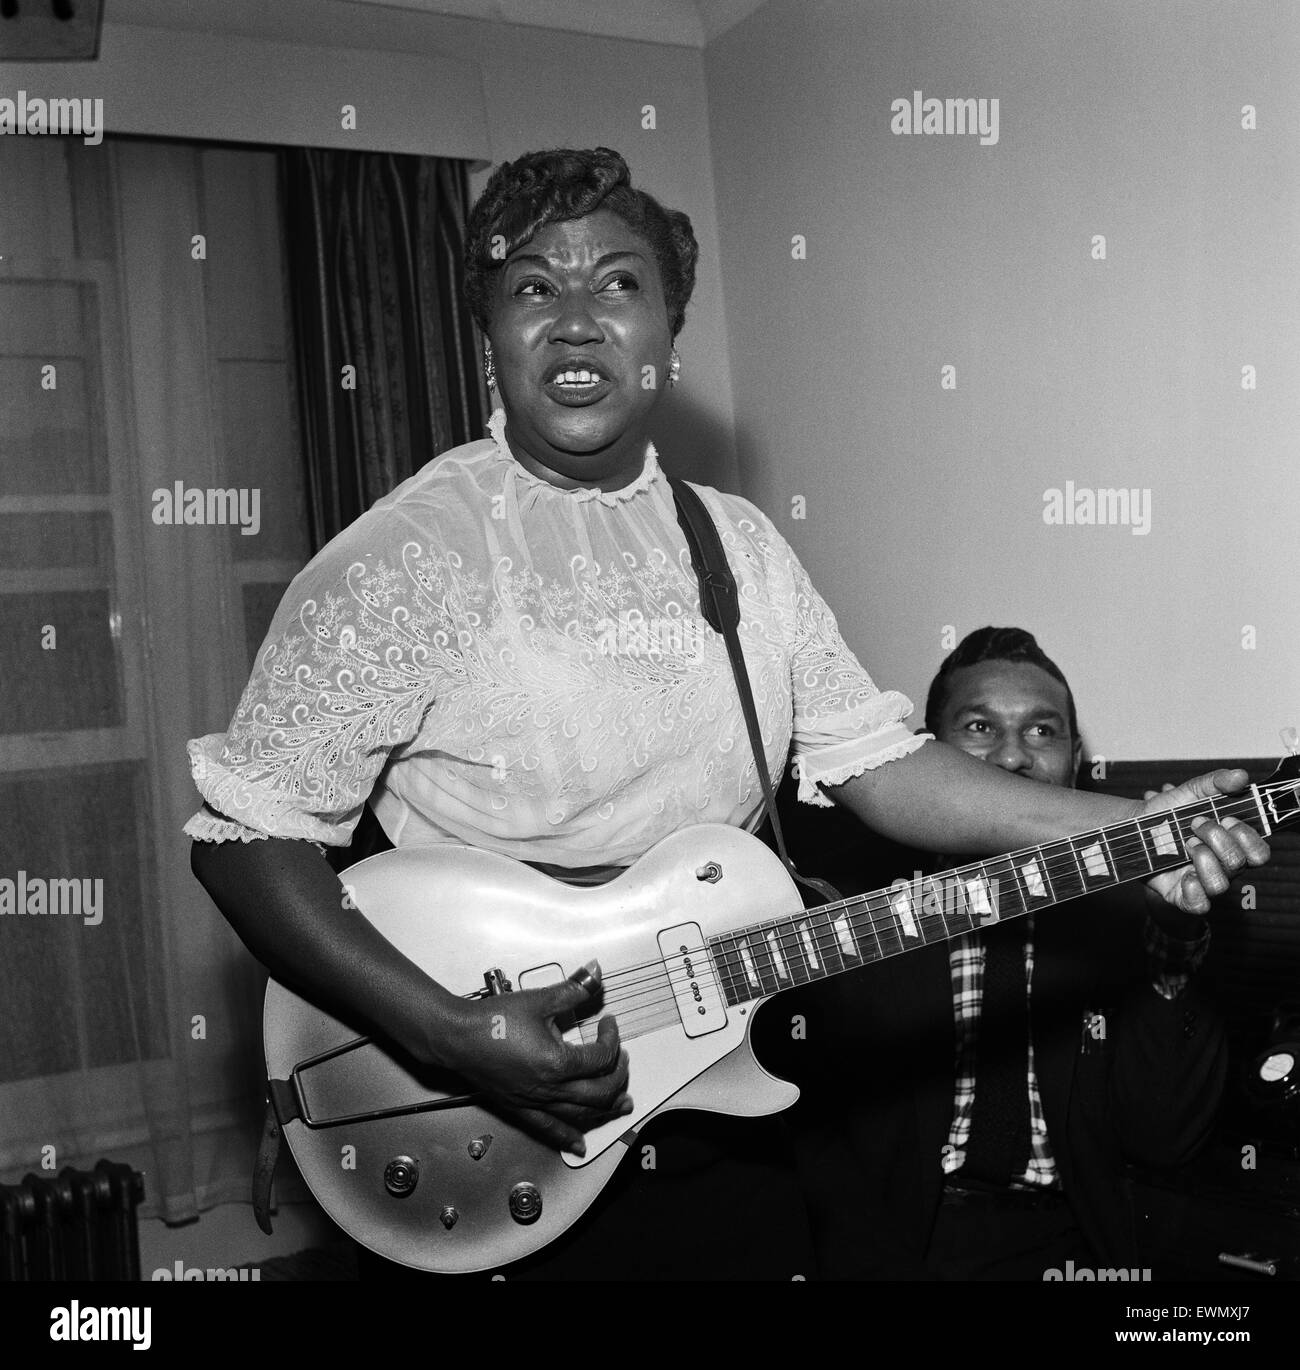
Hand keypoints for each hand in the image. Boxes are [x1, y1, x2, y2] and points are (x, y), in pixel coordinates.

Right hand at [442, 967, 631, 1154]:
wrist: (458, 1037)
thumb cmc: (491, 1021)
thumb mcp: (538, 1000)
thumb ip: (572, 990)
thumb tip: (594, 974)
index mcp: (557, 1063)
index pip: (601, 1057)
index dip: (612, 1039)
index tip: (608, 1024)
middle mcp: (549, 1089)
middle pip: (600, 1092)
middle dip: (618, 1076)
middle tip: (621, 1060)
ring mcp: (535, 1102)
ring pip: (581, 1115)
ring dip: (606, 1110)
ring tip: (621, 1105)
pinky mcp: (521, 1108)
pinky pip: (550, 1130)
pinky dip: (568, 1138)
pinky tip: (578, 1144)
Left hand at [1141, 769, 1269, 914]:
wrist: (1133, 827)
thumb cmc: (1167, 811)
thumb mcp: (1191, 791)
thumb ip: (1216, 782)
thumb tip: (1241, 776)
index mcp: (1231, 844)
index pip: (1259, 852)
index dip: (1247, 836)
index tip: (1226, 818)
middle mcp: (1221, 866)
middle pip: (1238, 863)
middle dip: (1216, 838)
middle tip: (1193, 824)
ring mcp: (1202, 881)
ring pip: (1221, 885)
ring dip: (1203, 859)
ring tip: (1185, 843)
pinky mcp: (1182, 895)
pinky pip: (1199, 905)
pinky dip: (1193, 890)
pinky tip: (1182, 873)